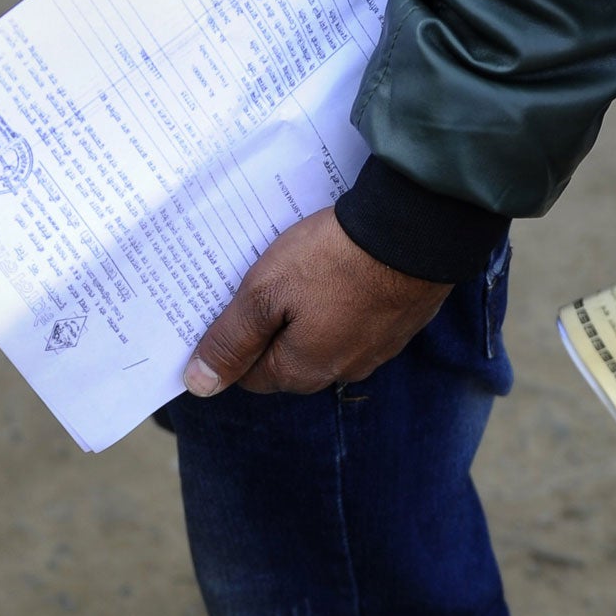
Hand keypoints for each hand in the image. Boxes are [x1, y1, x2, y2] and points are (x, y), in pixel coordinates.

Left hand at [183, 206, 452, 395]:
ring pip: (323, 336)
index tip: (226, 305)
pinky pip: (357, 318)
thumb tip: (199, 385)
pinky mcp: (400, 322)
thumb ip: (231, 341)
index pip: (249, 374)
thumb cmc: (332, 260)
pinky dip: (343, 299)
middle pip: (287, 357)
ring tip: (300, 270)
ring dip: (308, 311)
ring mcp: (376, 349)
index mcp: (301, 371)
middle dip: (270, 325)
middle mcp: (340, 371)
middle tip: (260, 281)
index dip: (232, 341)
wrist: (416, 229)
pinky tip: (339, 268)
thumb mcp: (264, 294)